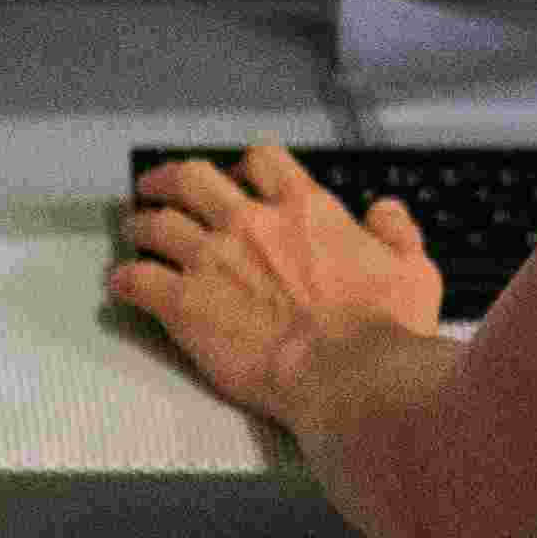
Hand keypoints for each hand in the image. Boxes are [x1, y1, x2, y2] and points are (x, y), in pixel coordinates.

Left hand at [108, 143, 444, 419]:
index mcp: (304, 210)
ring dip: (142, 223)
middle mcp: (250, 224)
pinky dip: (127, 278)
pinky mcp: (185, 303)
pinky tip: (122, 282)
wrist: (344, 375)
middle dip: (171, 178)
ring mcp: (212, 260)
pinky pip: (140, 280)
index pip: (262, 162)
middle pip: (193, 179)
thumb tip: (386, 212)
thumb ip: (397, 234)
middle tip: (158, 186)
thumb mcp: (414, 271)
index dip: (242, 165)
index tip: (234, 175)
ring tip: (135, 229)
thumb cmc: (382, 331)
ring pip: (158, 224)